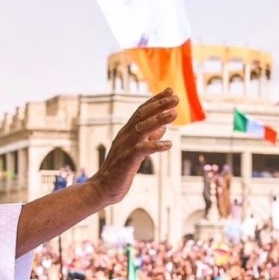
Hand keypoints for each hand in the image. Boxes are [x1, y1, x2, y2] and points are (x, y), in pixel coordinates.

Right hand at [90, 89, 177, 205]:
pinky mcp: (126, 160)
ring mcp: (125, 147)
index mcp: (127, 133)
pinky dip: (155, 145)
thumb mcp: (136, 152)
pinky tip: (168, 144)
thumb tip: (162, 128)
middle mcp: (125, 136)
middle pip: (142, 116)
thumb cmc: (119, 171)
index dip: (156, 100)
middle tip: (175, 97)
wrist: (102, 188)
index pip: (142, 111)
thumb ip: (148, 139)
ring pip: (141, 129)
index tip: (170, 91)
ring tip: (174, 113)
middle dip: (159, 105)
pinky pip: (141, 150)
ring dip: (158, 120)